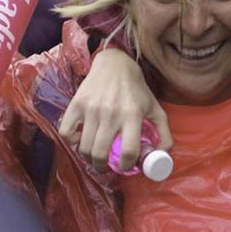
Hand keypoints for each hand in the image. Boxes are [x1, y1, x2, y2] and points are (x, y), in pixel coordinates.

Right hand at [58, 48, 171, 172]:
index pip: (128, 151)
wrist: (115, 64)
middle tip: (105, 167)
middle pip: (100, 153)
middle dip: (102, 167)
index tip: (125, 166)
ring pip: (84, 147)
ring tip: (94, 157)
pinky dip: (71, 141)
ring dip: (88, 159)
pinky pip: (66, 132)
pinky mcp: (76, 104)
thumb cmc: (137, 90)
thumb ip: (164, 133)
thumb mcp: (156, 108)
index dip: (126, 166)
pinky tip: (80, 139)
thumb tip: (163, 156)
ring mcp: (92, 108)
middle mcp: (111, 112)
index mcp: (133, 115)